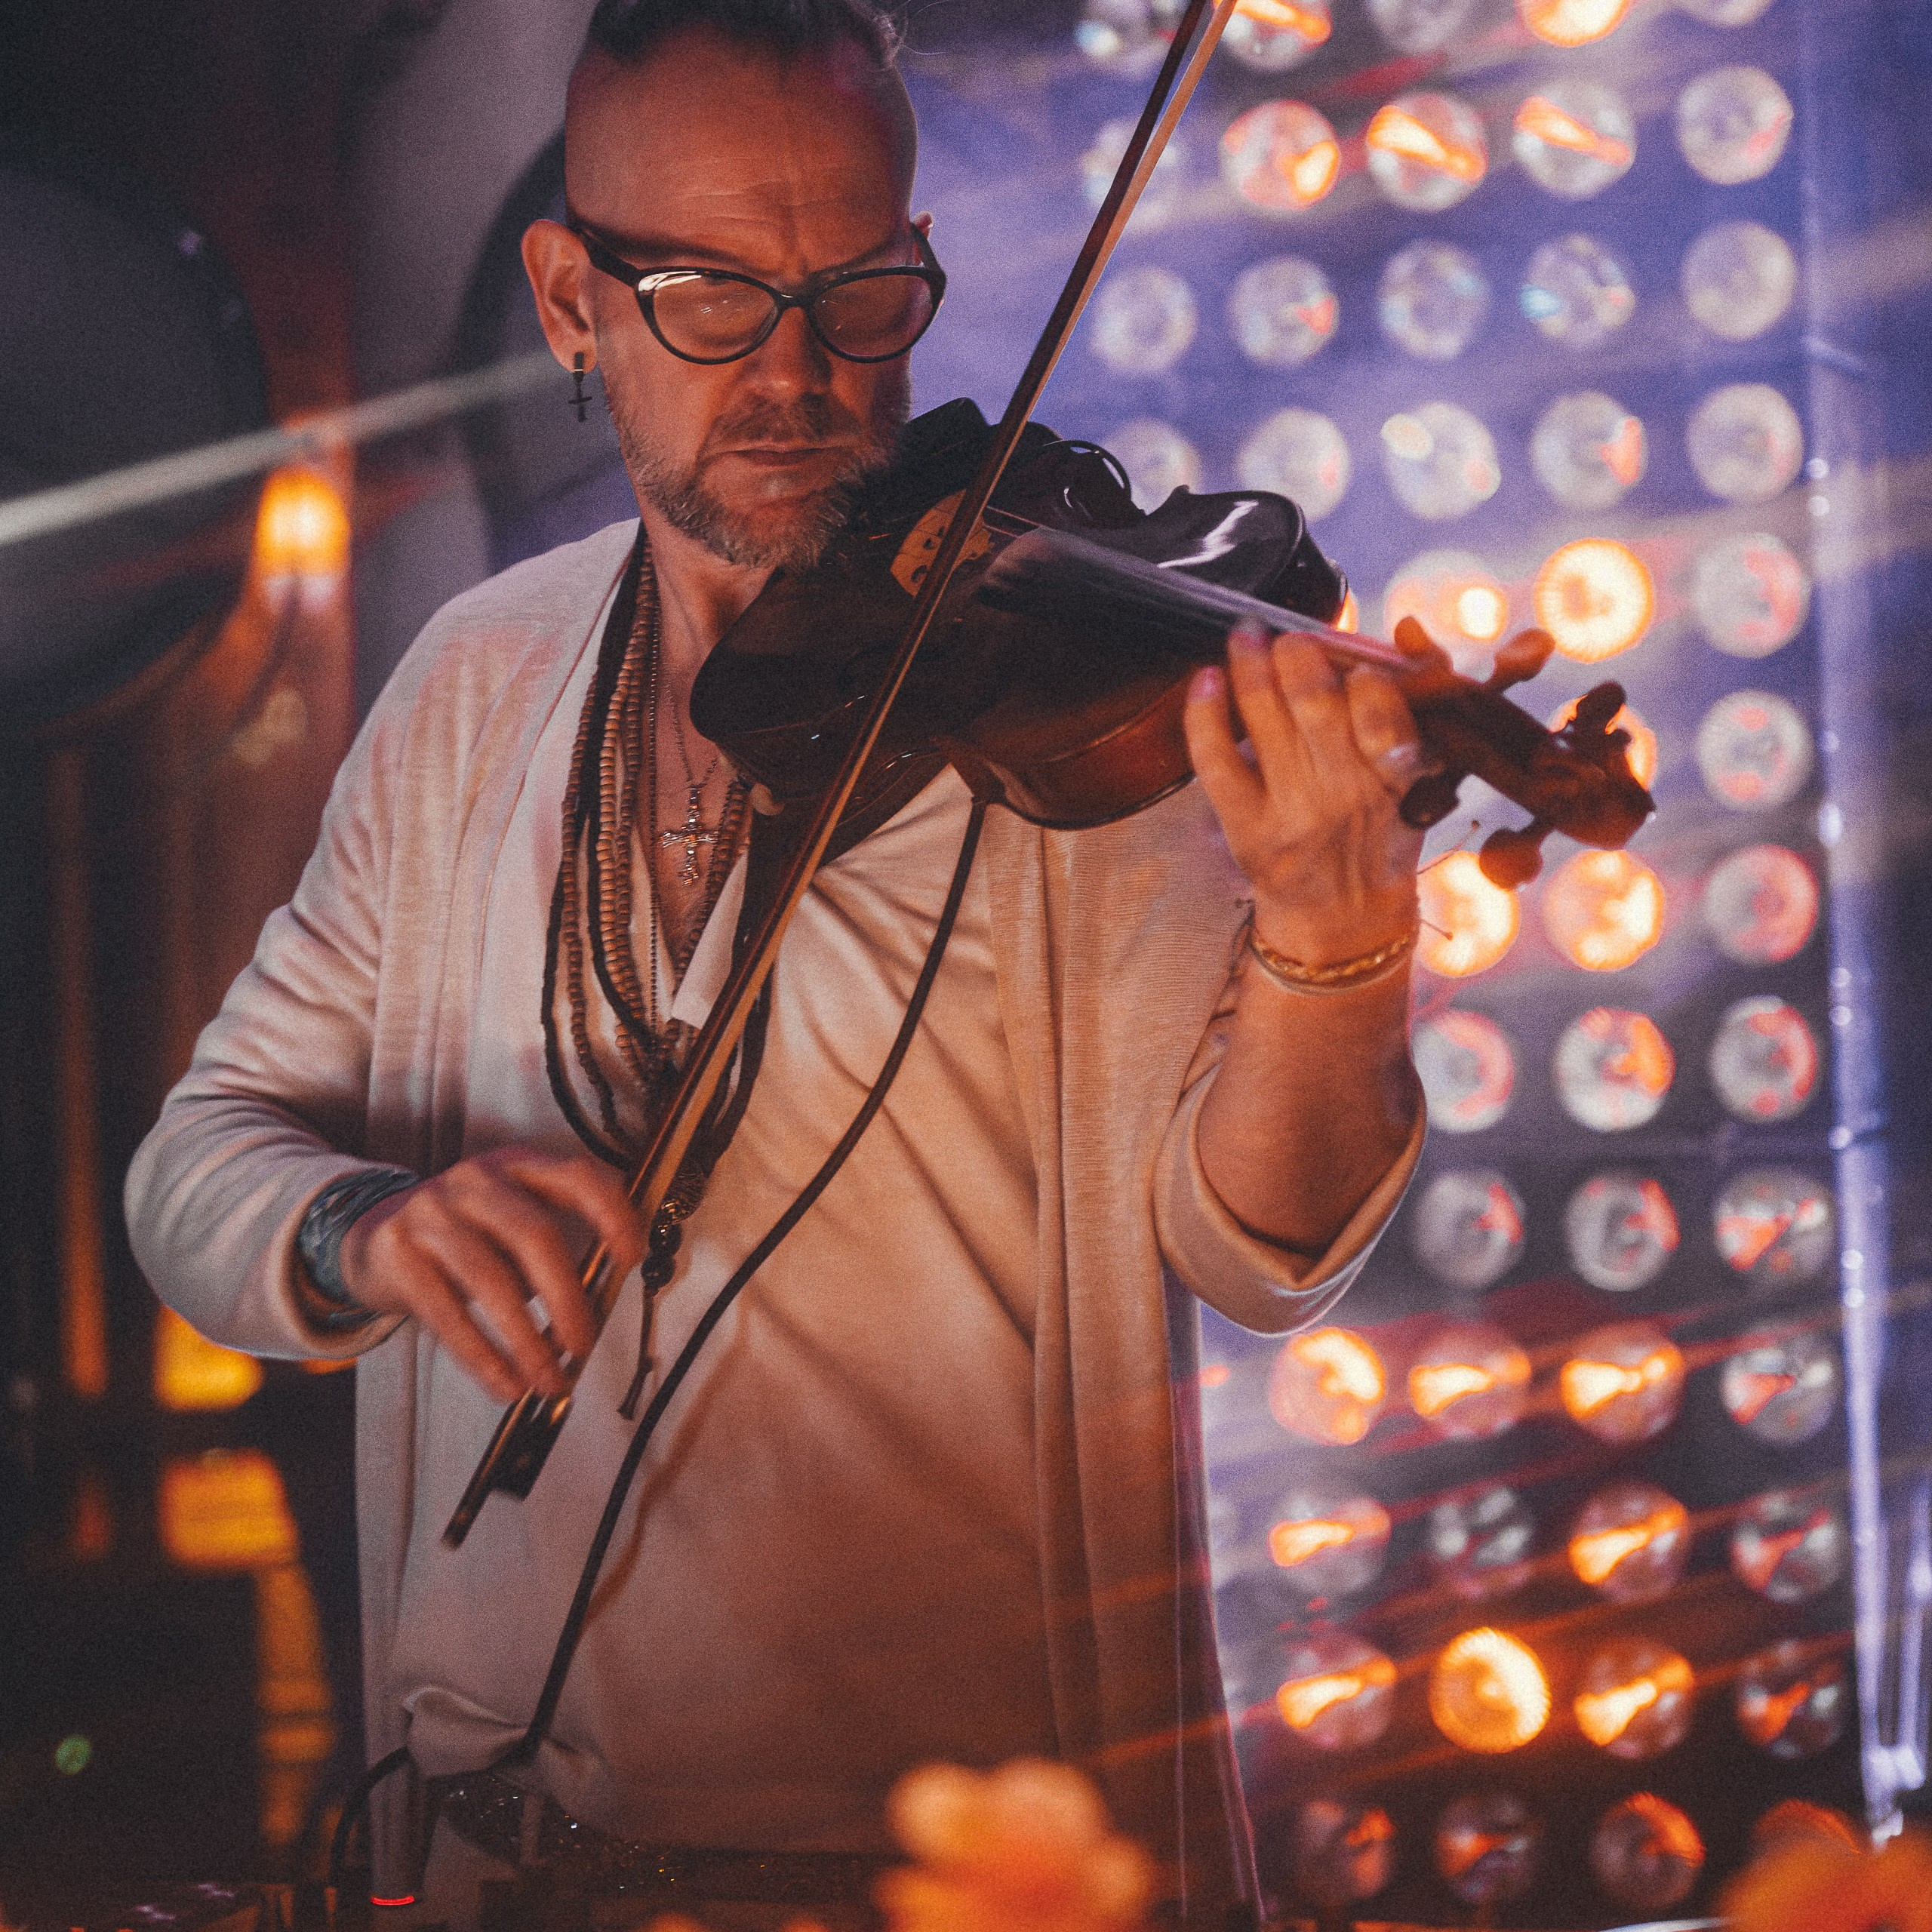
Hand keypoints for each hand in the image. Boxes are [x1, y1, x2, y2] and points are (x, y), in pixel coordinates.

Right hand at [338, 1145, 645, 1400]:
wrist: (371, 1237)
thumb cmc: (464, 1238)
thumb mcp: (508, 1222)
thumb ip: (550, 1250)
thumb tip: (592, 1313)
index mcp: (516, 1166)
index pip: (576, 1176)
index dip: (611, 1214)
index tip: (632, 1258)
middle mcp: (475, 1181)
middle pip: (534, 1234)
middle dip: (567, 1298)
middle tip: (583, 1346)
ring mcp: (431, 1214)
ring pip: (491, 1279)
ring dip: (527, 1341)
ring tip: (549, 1380)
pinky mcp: (398, 1255)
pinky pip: (448, 1314)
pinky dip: (484, 1357)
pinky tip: (506, 1384)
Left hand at [1183, 622, 1424, 967]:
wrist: (1345, 922)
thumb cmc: (1381, 833)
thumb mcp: (1421, 776)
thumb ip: (1418, 697)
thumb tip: (1405, 628)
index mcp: (1396, 775)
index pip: (1379, 703)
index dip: (1359, 669)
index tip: (1350, 658)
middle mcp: (1345, 794)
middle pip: (1314, 700)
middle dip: (1297, 653)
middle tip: (1287, 637)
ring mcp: (1292, 813)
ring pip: (1264, 718)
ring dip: (1249, 664)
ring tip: (1246, 636)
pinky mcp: (1246, 829)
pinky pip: (1216, 761)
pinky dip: (1204, 714)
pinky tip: (1206, 678)